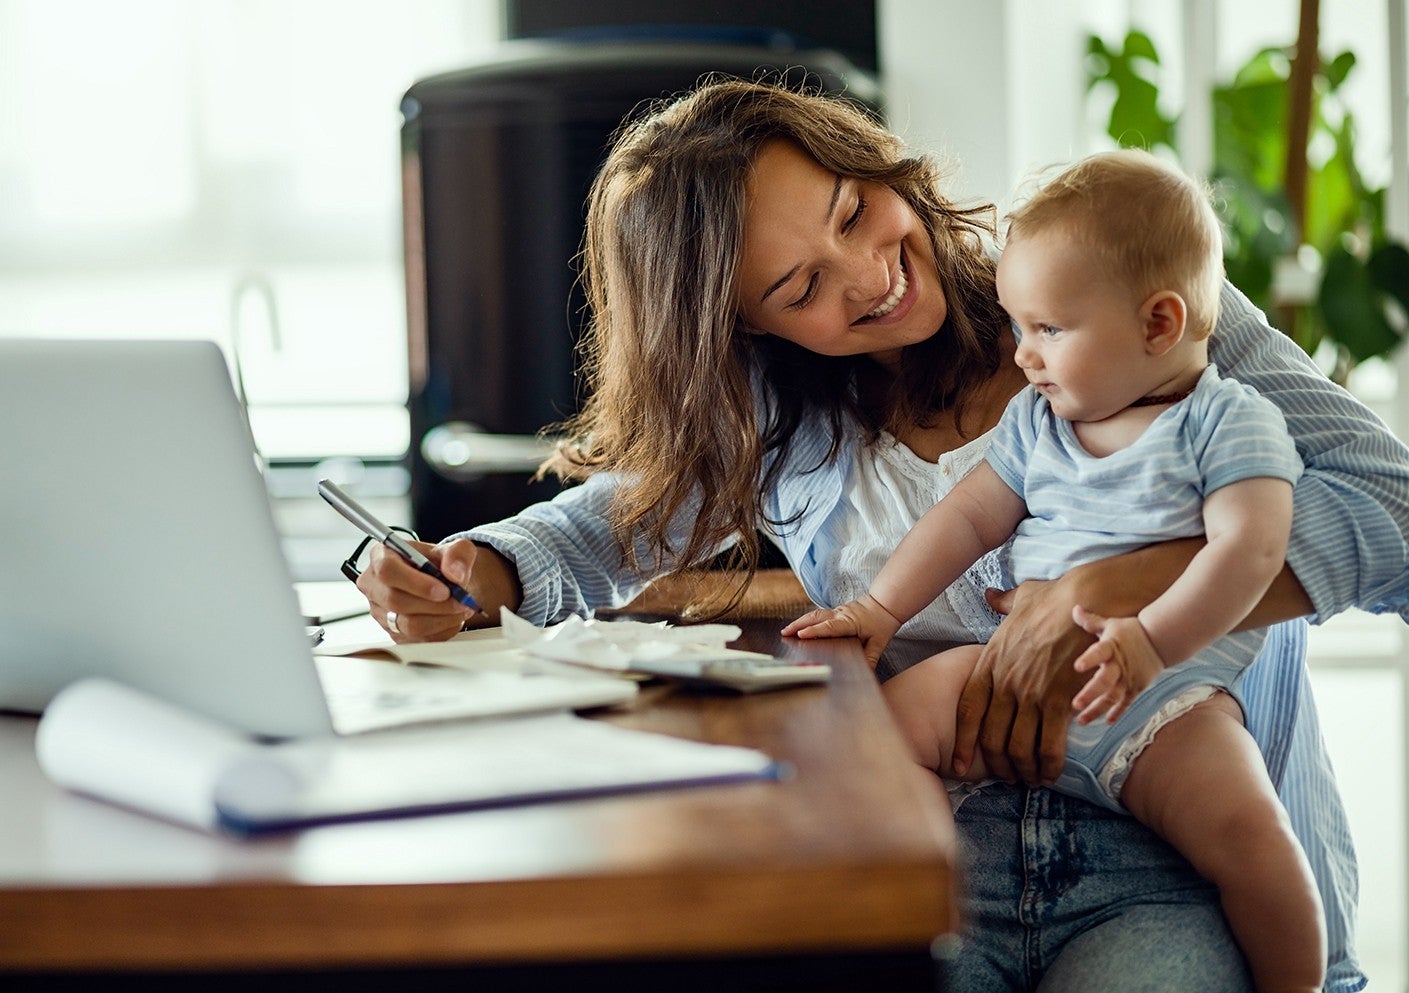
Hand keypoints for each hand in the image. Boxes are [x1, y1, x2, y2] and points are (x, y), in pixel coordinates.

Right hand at [356, 538, 518, 641]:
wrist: (444, 583)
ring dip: (441, 619)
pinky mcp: (393, 633)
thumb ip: (459, 554)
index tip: (444, 590)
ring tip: (461, 609)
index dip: (416, 583)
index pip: (387, 570)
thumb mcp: (456, 549)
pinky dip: (441, 631)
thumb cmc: (442, 563)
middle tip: (460, 601)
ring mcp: (381, 612)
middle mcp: (374, 584)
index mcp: (382, 555)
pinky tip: (453, 618)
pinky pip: (417, 639)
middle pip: (396, 601)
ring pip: (407, 625)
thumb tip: (455, 574)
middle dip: (435, 604)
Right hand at [782, 595, 900, 668]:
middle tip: (785, 633)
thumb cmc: (882, 622)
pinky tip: (799, 627)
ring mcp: (837, 611)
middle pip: (816, 617)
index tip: (801, 635)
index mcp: (850, 622)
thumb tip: (866, 674)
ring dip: (800, 621)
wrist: (886, 603)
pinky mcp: (836, 611)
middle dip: (798, 624)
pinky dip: (807, 620)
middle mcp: (840, 614)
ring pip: (815, 614)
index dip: (815, 631)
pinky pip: (819, 615)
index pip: (829, 627)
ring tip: (787, 630)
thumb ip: (871, 658)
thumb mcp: (879, 643)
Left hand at [952, 580, 1092, 785]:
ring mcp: (1031, 693)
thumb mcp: (1020, 598)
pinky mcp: (1059, 700)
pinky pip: (1049, 744)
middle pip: (991, 737)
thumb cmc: (1055, 598)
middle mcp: (1005, 682)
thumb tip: (990, 596)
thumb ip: (1002, 603)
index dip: (963, 742)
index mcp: (990, 662)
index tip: (960, 764)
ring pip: (1018, 747)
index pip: (967, 711)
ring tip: (1030, 780)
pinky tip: (1051, 773)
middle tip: (1007, 777)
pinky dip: (1049, 765)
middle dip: (997, 765)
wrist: (1087, 600)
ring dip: (1024, 770)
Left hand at [1069, 606, 1165, 724]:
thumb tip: (1074, 608)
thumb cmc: (1131, 631)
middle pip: (1104, 682)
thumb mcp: (1110, 624)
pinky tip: (1106, 722)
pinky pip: (1126, 703)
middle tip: (1075, 705)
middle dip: (1090, 694)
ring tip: (1081, 720)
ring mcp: (1129, 679)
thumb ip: (1091, 621)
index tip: (1077, 667)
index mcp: (1111, 647)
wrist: (1161, 640)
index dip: (1089, 659)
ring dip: (1097, 709)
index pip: (1099, 652)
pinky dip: (1117, 712)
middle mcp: (1119, 665)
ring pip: (1112, 697)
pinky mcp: (1136, 687)